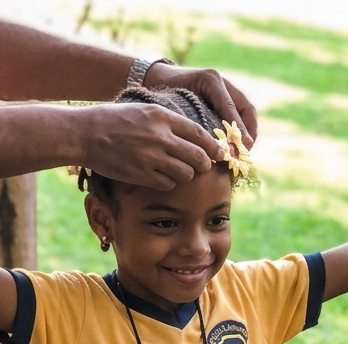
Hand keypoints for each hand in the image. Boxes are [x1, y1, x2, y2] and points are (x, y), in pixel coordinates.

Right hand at [77, 102, 225, 190]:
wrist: (83, 133)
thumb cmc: (115, 120)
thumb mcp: (144, 109)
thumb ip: (170, 121)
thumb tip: (199, 135)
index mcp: (161, 117)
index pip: (200, 134)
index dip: (213, 147)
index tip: (219, 153)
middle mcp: (159, 136)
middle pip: (199, 158)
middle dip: (204, 164)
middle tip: (201, 166)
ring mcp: (151, 156)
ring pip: (187, 173)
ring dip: (186, 174)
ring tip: (177, 169)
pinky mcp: (141, 174)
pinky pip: (169, 184)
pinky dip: (169, 182)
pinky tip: (160, 176)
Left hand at [144, 62, 257, 147]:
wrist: (159, 78)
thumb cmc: (166, 92)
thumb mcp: (176, 104)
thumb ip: (194, 118)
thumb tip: (213, 142)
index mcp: (211, 80)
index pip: (230, 106)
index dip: (239, 127)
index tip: (244, 144)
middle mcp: (223, 83)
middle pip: (247, 110)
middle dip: (249, 132)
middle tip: (246, 150)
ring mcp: (227, 91)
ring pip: (247, 114)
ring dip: (249, 133)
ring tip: (244, 150)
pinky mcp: (226, 100)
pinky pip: (240, 116)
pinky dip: (242, 132)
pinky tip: (238, 146)